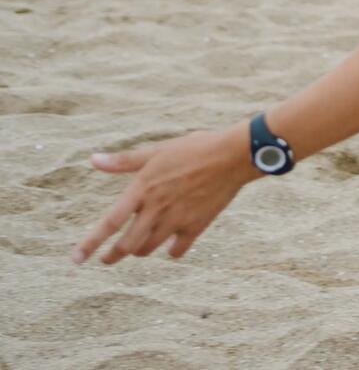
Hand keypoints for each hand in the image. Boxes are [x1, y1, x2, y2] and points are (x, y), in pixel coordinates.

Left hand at [73, 128, 255, 264]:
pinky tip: (170, 249)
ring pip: (148, 248)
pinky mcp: (196, 225)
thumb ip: (125, 161)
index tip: (76, 259)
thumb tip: (94, 159)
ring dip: (138, 252)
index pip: (110, 223)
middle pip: (127, 245)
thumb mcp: (158, 151)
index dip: (90, 243)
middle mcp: (156, 208)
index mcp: (143, 189)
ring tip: (135, 250)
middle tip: (107, 259)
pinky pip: (178, 249)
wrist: (234, 155)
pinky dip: (171, 252)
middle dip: (113, 256)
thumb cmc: (195, 148)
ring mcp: (177, 219)